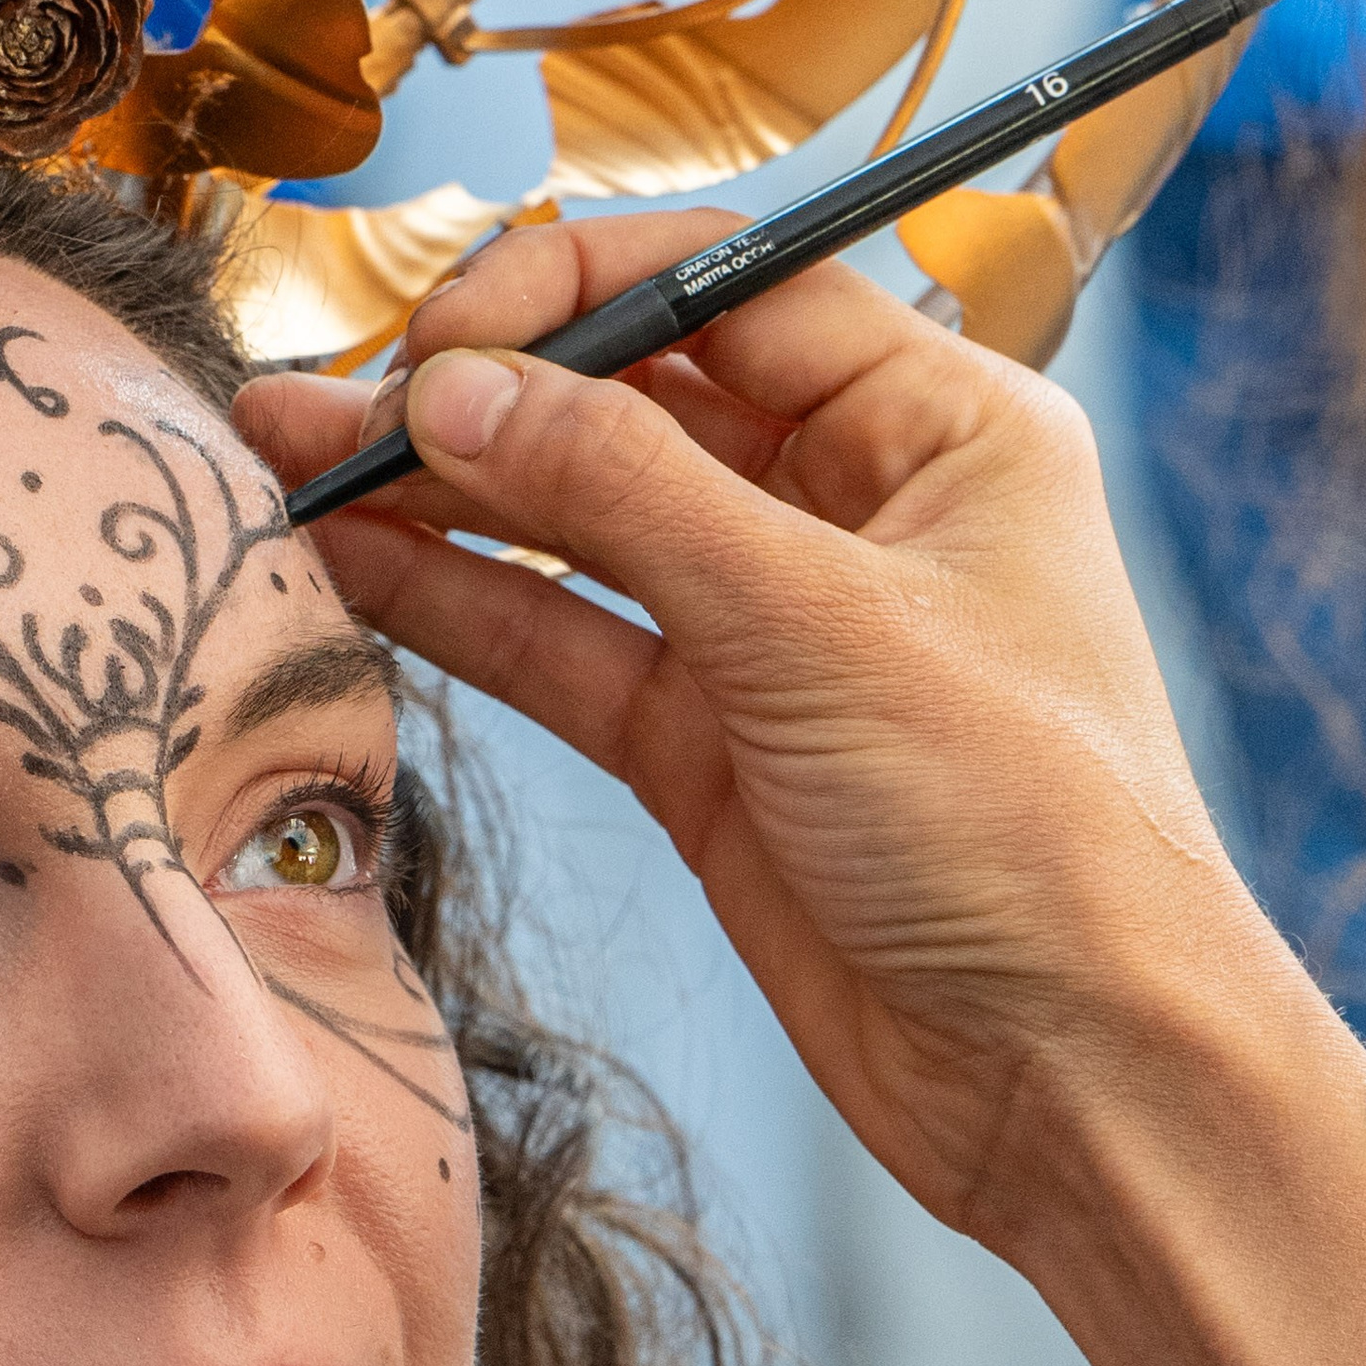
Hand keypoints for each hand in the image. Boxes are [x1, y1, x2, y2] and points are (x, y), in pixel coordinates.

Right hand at [232, 211, 1365, 1365]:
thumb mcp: (819, 624)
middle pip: (633, 402)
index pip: (729, 288)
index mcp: (940, 426)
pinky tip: (354, 569)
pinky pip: (562, 648)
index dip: (574, 294)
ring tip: (290, 471)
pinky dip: (461, 609)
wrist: (1075, 1077)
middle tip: (326, 405)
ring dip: (437, 499)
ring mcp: (770, 635)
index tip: (443, 338)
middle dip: (476, 395)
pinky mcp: (706, 752)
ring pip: (576, 530)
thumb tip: (455, 388)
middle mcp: (853, 511)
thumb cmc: (1031, 832)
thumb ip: (623, 493)